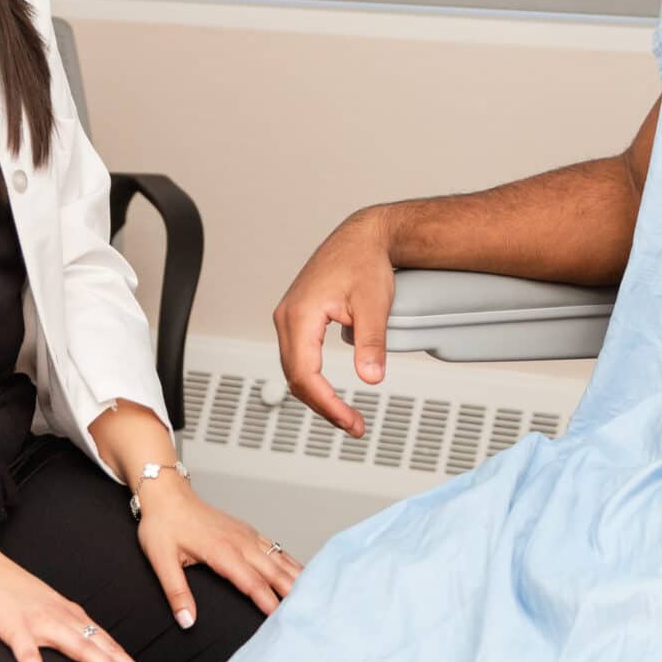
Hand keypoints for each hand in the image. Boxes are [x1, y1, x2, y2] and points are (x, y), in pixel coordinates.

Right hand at [0, 515, 163, 661]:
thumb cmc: (0, 587)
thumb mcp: (38, 606)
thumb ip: (56, 626)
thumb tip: (74, 647)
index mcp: (67, 613)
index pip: (107, 643)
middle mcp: (60, 616)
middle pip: (102, 647)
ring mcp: (37, 620)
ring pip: (78, 647)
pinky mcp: (11, 626)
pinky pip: (27, 655)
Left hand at [135, 476, 302, 621]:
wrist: (166, 495)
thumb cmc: (163, 525)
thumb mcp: (161, 561)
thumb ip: (176, 592)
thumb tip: (187, 620)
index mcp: (222, 551)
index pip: (251, 582)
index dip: (267, 602)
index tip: (281, 619)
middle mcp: (240, 542)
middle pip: (273, 571)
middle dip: (292, 592)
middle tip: (309, 611)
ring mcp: (246, 535)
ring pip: (278, 558)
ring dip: (296, 576)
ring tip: (314, 595)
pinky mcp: (246, 531)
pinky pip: (274, 548)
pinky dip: (289, 562)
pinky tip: (298, 572)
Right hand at [273, 209, 396, 436]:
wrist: (363, 237)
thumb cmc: (365, 262)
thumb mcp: (375, 304)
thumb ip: (372, 342)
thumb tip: (371, 378)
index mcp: (300, 313)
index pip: (306, 373)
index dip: (327, 403)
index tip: (350, 420)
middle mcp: (287, 316)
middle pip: (296, 377)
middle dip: (323, 406)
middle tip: (353, 425)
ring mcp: (289, 317)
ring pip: (295, 370)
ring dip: (317, 395)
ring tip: (346, 416)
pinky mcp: (297, 318)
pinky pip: (298, 357)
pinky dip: (313, 379)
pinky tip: (330, 393)